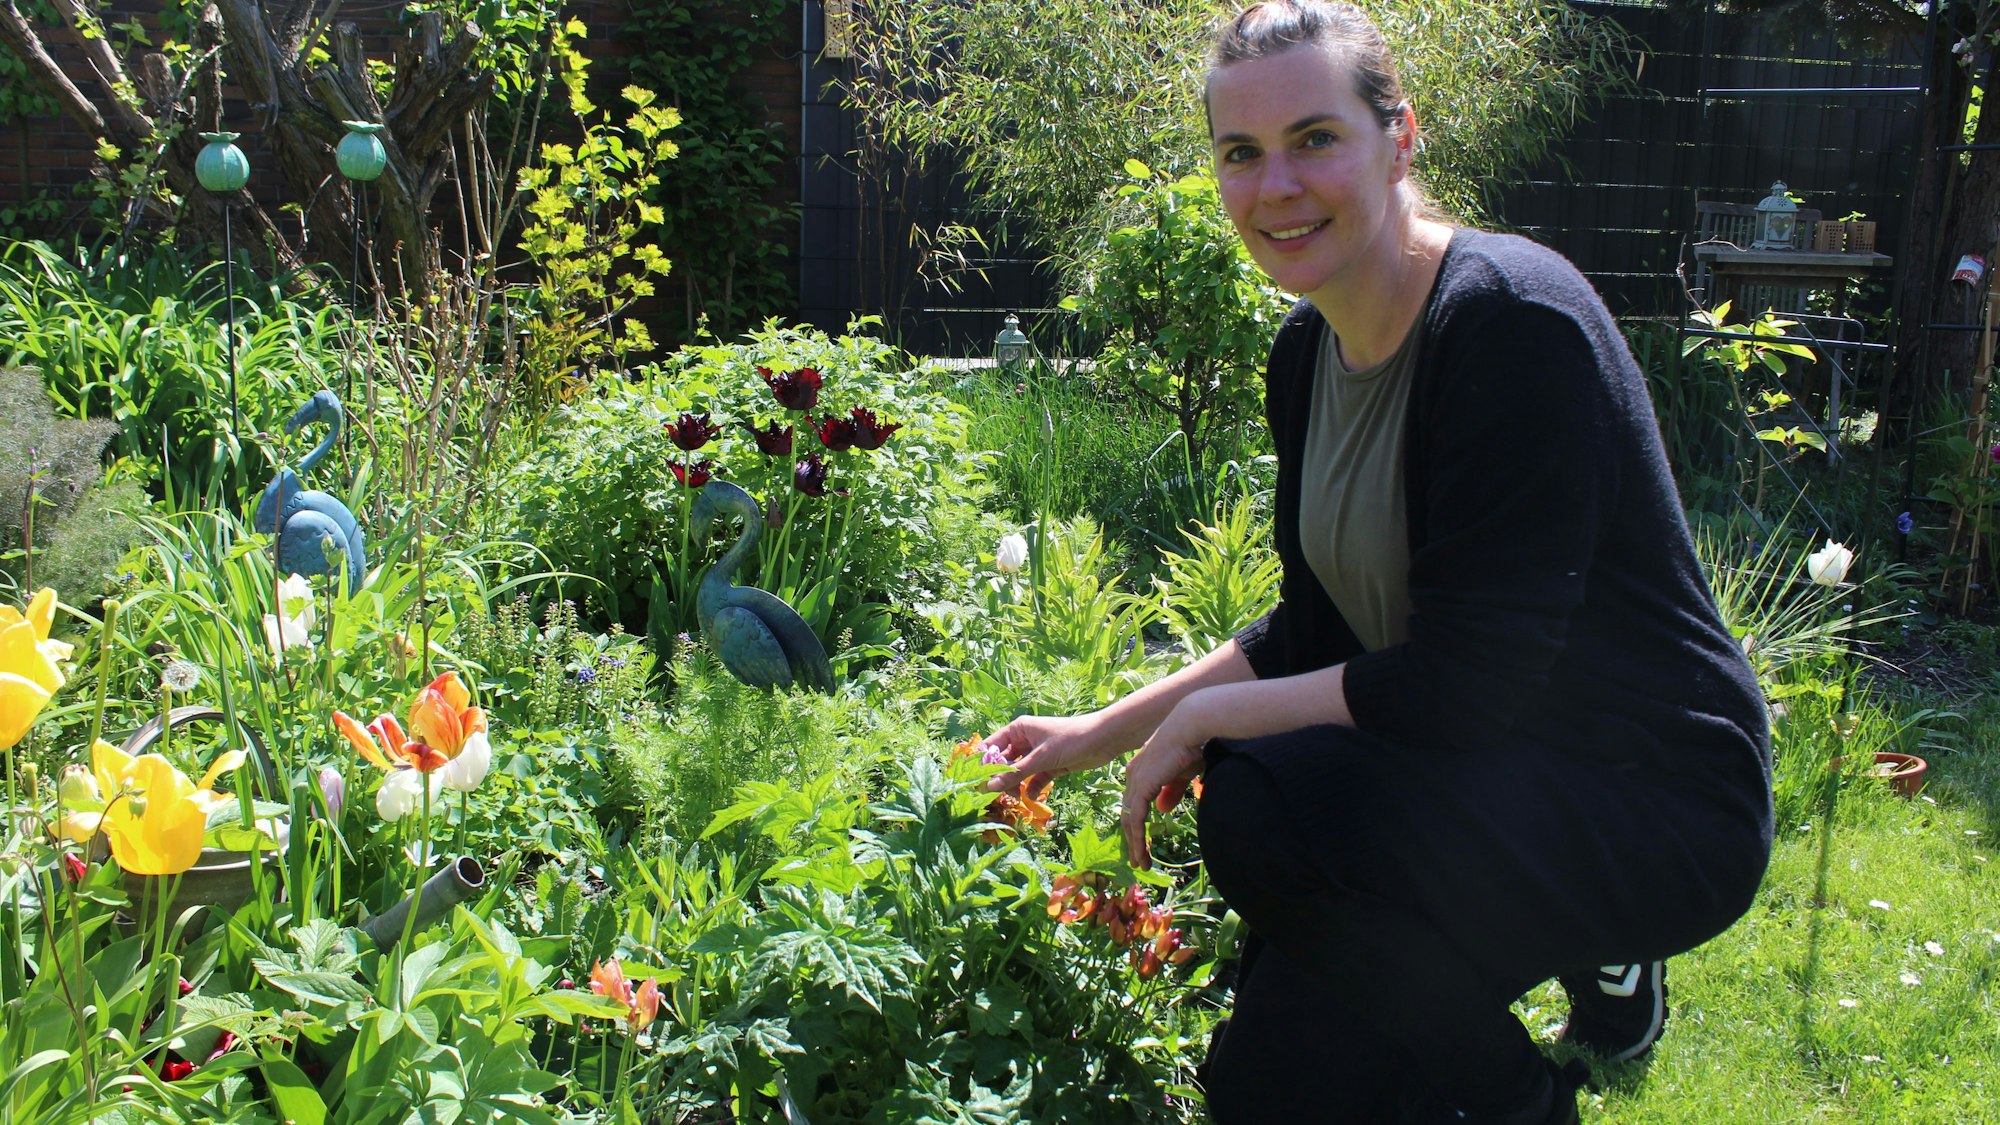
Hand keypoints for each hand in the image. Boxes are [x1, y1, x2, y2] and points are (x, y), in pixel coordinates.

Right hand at [981, 713, 1118, 793]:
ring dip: (1016, 785)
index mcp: (1018, 730)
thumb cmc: (1070, 740)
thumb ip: (1015, 773)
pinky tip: (1032, 798)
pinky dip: (1032, 788)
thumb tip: (990, 787)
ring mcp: (1037, 754)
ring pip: (1019, 772)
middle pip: (1004, 762)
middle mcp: (1025, 741)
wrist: (1103, 739)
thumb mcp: (1041, 758)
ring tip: (1015, 799)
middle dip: (1000, 779)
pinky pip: (1035, 778)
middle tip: (997, 797)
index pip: (991, 747)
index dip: (983, 764)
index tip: (977, 783)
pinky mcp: (1050, 765)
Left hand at [1121, 699, 1210, 869]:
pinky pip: (1136, 819)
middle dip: (1133, 839)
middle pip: (1128, 814)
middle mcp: (1133, 776)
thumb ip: (1170, 792)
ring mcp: (1135, 781)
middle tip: (1138, 859)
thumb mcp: (1180, 774)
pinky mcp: (1142, 786)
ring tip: (1140, 863)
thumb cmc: (1190, 747)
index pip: (1134, 803)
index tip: (1142, 842)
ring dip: (1135, 844)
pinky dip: (1138, 838)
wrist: (1189, 728)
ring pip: (1130, 820)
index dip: (1137, 824)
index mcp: (1140, 770)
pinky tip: (1142, 852)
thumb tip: (1162, 811)